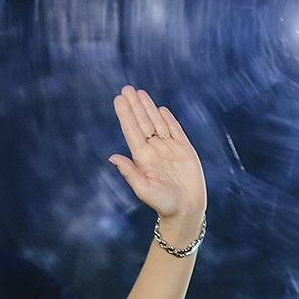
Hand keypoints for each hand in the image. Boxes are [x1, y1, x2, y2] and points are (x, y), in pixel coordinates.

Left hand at [108, 85, 204, 233]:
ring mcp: (169, 149)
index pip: (132, 131)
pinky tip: (160, 109)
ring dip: (149, 108)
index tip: (118, 99)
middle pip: (142, 123)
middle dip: (135, 106)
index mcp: (142, 158)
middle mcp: (154, 150)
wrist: (186, 210)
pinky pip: (175, 131)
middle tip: (126, 88)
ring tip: (140, 92)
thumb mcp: (143, 189)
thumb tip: (112, 157)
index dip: (125, 114)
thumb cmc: (163, 203)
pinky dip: (168, 119)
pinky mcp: (185, 151)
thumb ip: (129, 172)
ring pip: (157, 123)